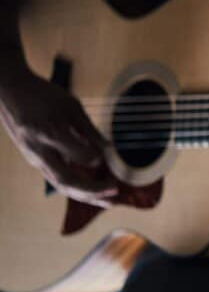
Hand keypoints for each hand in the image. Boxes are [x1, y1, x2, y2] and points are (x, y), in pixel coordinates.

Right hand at [0, 68, 116, 206]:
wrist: (10, 91)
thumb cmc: (43, 95)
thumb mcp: (71, 106)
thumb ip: (89, 130)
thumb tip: (108, 149)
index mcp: (50, 133)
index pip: (77, 155)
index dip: (96, 158)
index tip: (108, 156)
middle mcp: (40, 151)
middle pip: (66, 180)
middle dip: (92, 190)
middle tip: (115, 190)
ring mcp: (35, 158)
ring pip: (61, 185)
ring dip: (86, 195)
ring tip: (109, 200)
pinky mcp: (35, 161)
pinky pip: (57, 179)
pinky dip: (77, 188)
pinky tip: (94, 192)